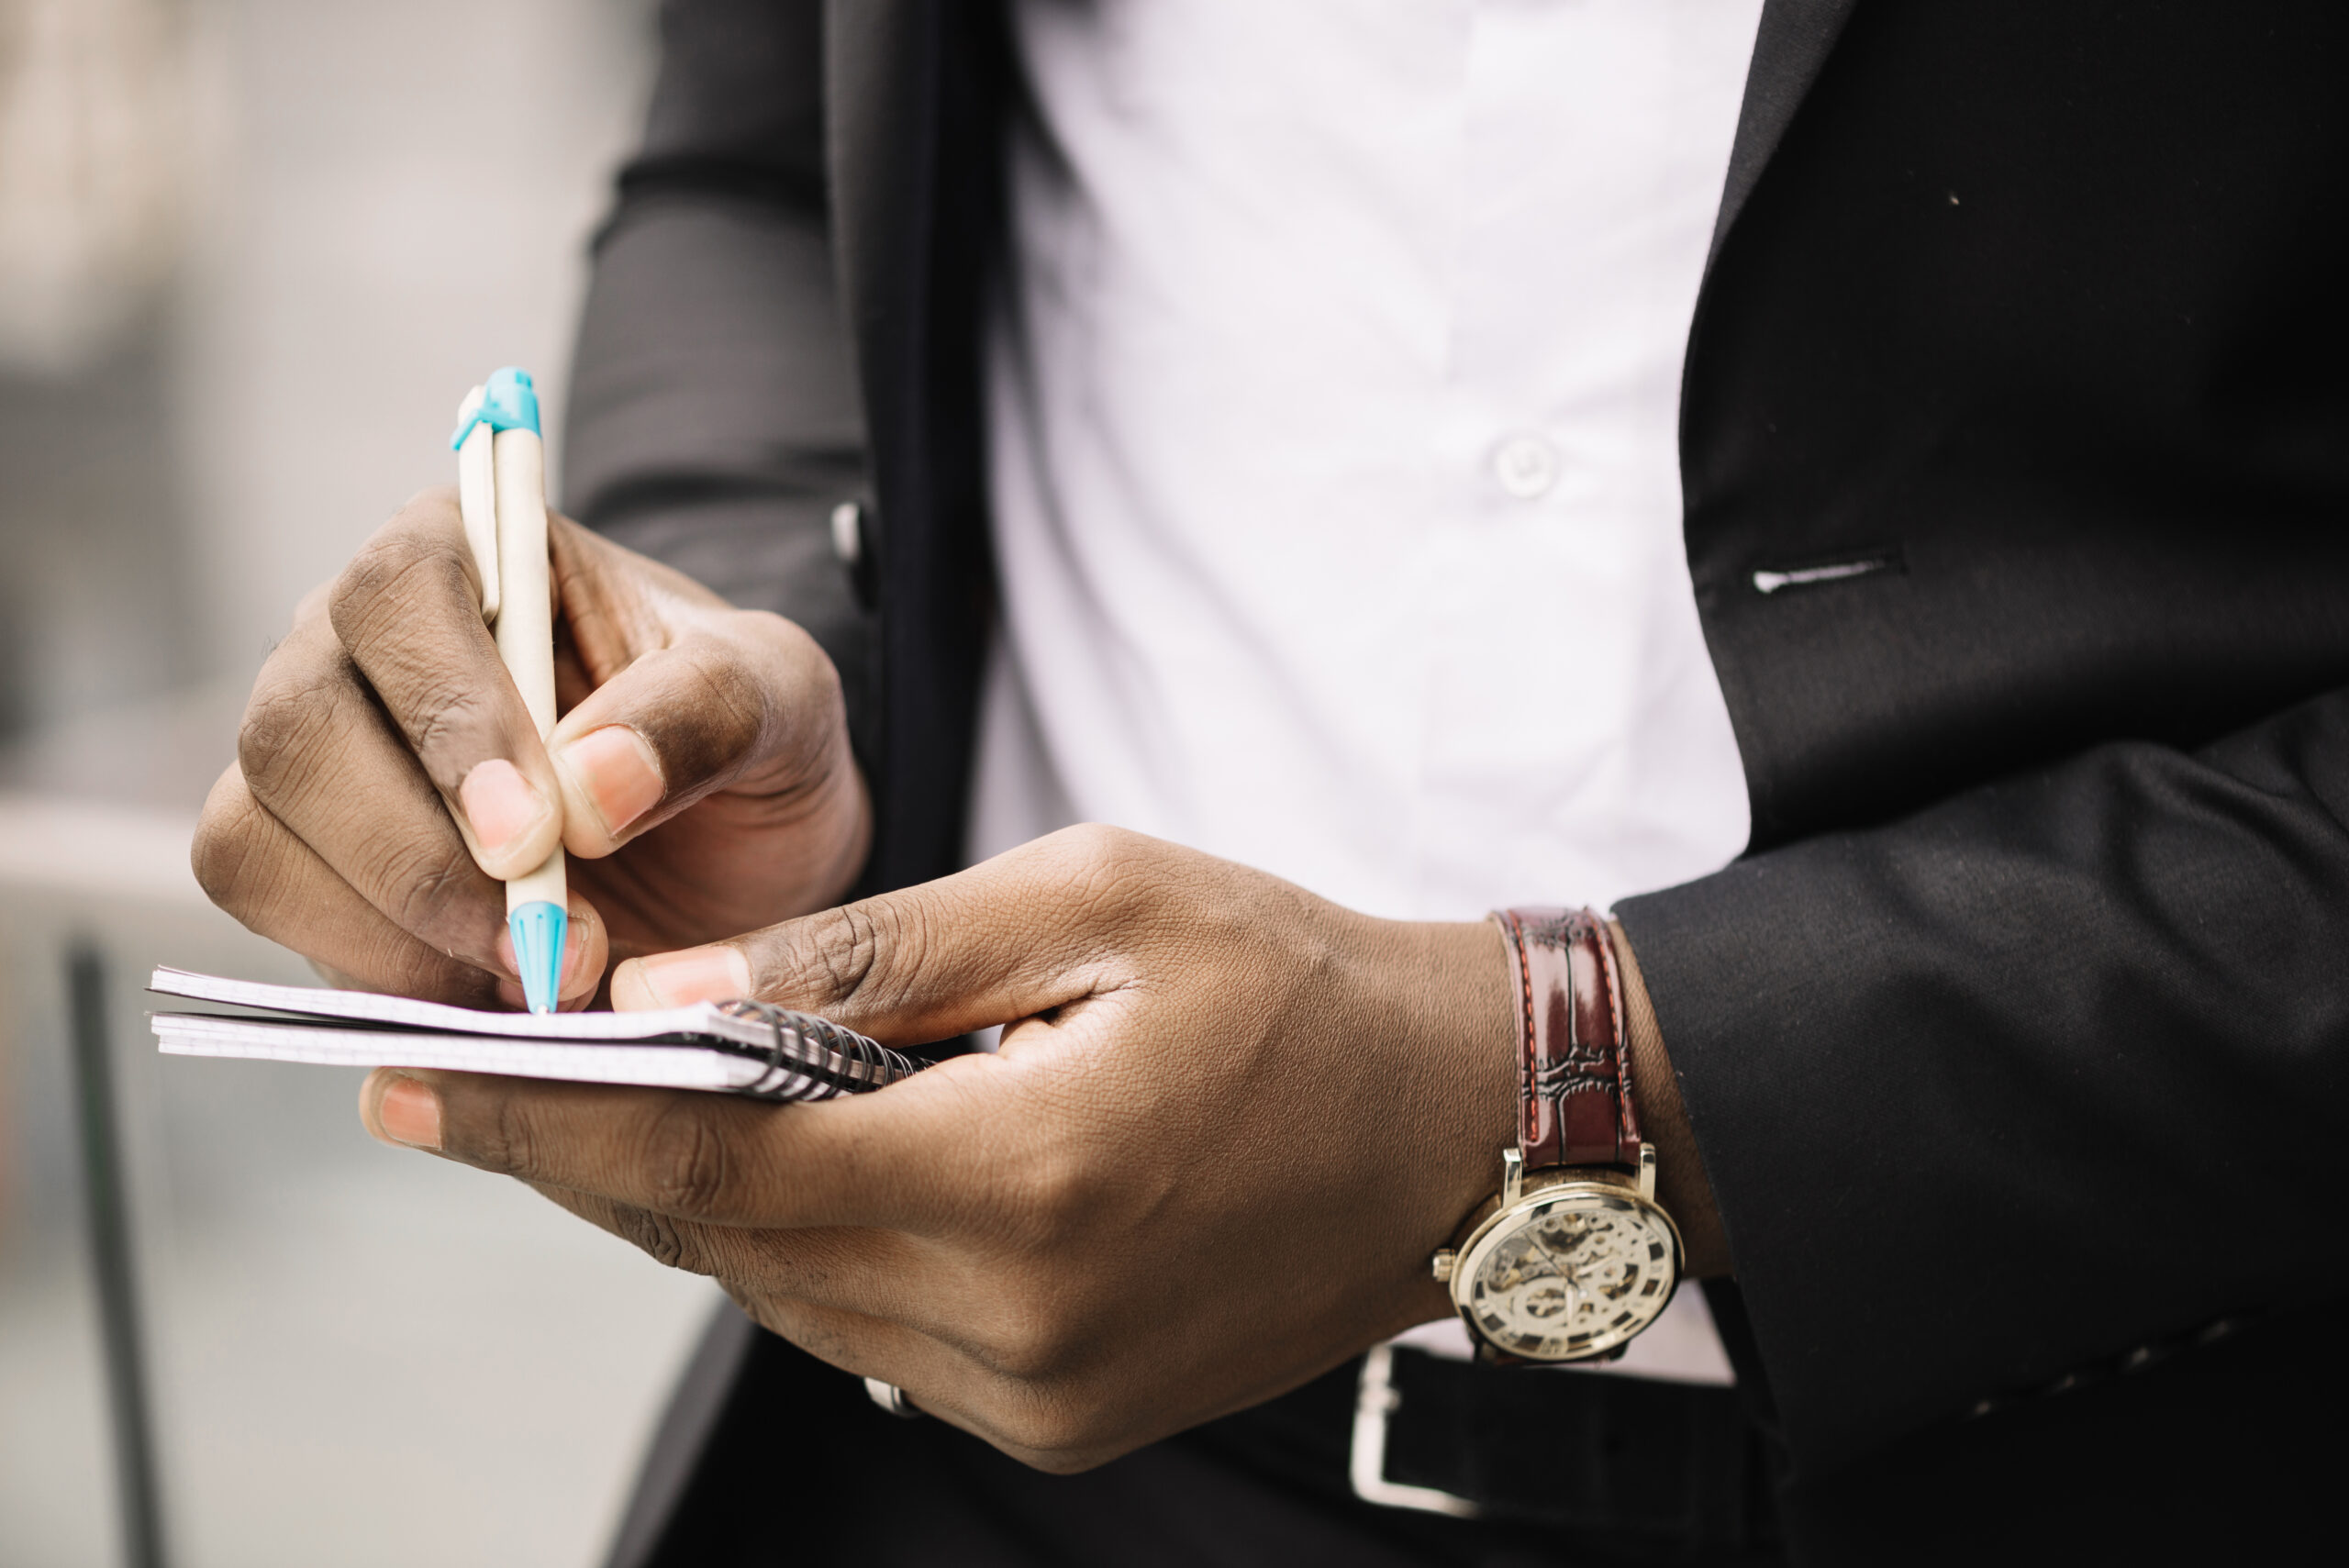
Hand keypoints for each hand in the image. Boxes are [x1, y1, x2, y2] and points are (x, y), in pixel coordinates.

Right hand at [192, 489, 869, 1007]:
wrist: (734, 843)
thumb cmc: (745, 734)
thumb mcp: (779, 699)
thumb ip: (702, 717)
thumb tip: (585, 790)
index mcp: (468, 551)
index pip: (399, 593)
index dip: (449, 717)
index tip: (535, 837)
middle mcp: (356, 643)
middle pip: (297, 727)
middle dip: (416, 857)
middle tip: (544, 944)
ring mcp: (312, 758)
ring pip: (259, 834)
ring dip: (392, 931)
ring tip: (539, 975)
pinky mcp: (302, 864)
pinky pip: (273, 916)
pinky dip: (374, 974)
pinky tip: (490, 993)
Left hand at [358, 827, 1520, 1469]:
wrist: (1463, 1125)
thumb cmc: (1296, 981)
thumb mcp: (1094, 896)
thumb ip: (873, 948)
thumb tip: (673, 998)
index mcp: (1027, 1177)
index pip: (717, 1163)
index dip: (544, 1121)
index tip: (406, 1081)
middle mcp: (1018, 1323)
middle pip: (727, 1246)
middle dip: (581, 1161)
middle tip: (443, 1091)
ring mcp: (1041, 1390)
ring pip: (786, 1294)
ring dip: (686, 1202)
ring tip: (594, 1108)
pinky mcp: (1063, 1411)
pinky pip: (868, 1329)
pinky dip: (793, 1244)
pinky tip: (764, 1163)